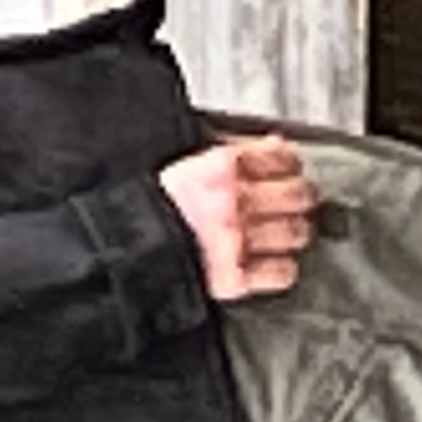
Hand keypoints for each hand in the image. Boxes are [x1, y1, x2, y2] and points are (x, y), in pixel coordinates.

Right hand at [157, 136, 320, 300]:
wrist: (120, 248)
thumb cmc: (147, 205)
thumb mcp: (183, 162)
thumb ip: (226, 150)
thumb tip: (270, 144)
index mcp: (219, 166)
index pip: (280, 157)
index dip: (290, 162)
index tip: (291, 167)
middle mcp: (233, 202)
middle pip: (297, 194)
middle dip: (301, 196)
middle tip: (299, 198)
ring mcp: (236, 241)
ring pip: (294, 232)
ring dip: (295, 230)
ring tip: (290, 230)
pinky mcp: (233, 277)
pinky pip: (279, 273)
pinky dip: (283, 268)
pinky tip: (278, 262)